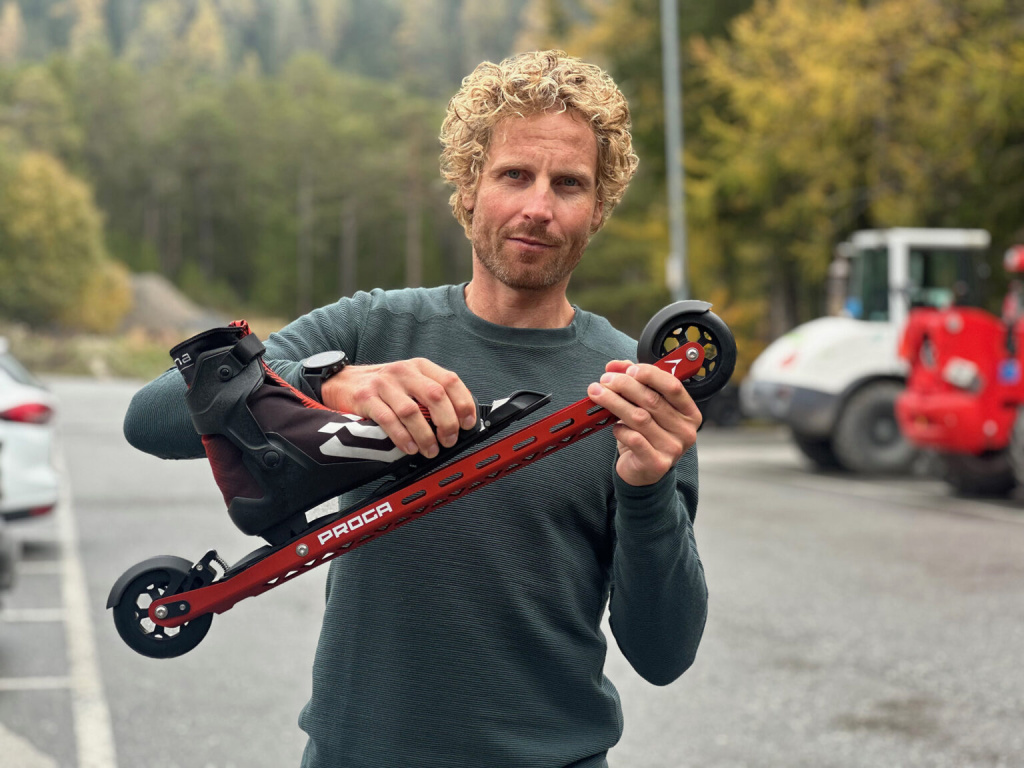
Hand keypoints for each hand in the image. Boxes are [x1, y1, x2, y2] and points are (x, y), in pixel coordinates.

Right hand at [321, 359, 476, 458]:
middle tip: (449, 440)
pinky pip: (388, 420)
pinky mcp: (366, 398)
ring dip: (425, 435)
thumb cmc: (384, 386)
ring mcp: (384, 384)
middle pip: (435, 396)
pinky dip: (402, 437)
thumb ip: (432, 393)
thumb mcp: (410, 381)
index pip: (451, 381)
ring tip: (430, 450)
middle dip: (447, 423)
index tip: (468, 424)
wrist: (344, 382)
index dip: (463, 403)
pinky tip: (410, 448)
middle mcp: (404, 372)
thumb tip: (459, 420)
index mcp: (420, 367)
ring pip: (412, 411)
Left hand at [586, 360, 701, 485]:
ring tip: (597, 393)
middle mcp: (685, 430)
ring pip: (639, 417)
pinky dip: (620, 429)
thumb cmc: (647, 435)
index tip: (629, 369)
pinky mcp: (657, 463)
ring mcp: (673, 448)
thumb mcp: (645, 407)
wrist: (644, 472)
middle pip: (652, 400)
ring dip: (614, 402)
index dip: (650, 374)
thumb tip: (616, 365)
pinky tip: (612, 426)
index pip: (673, 386)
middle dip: (624, 385)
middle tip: (605, 380)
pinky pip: (634, 439)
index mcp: (689, 412)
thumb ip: (635, 383)